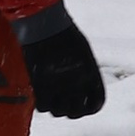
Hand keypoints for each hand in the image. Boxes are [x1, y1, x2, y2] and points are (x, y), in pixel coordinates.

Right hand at [14, 3, 106, 118]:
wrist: (43, 23)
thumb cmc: (62, 31)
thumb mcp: (81, 51)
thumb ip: (84, 70)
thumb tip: (81, 84)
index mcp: (92, 77)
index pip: (96, 104)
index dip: (88, 107)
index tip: (80, 103)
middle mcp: (78, 87)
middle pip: (75, 112)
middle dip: (69, 109)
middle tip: (61, 101)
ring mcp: (59, 89)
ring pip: (57, 112)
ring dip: (54, 106)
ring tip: (49, 95)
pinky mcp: (41, 87)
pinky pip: (42, 106)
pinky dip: (41, 102)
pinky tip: (39, 92)